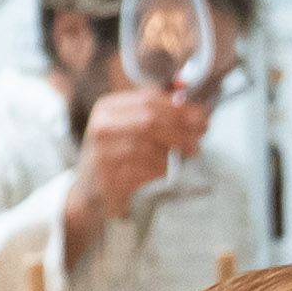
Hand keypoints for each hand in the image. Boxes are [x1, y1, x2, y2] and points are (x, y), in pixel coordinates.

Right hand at [67, 81, 214, 239]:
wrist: (89, 190)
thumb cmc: (117, 155)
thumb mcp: (129, 127)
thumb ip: (156, 112)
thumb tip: (192, 103)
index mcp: (108, 108)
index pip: (148, 99)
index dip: (179, 107)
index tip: (202, 115)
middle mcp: (102, 127)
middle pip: (149, 120)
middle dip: (181, 126)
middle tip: (201, 134)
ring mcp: (102, 153)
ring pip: (148, 145)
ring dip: (176, 148)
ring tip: (191, 151)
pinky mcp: (108, 177)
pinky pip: (143, 169)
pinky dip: (162, 167)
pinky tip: (169, 168)